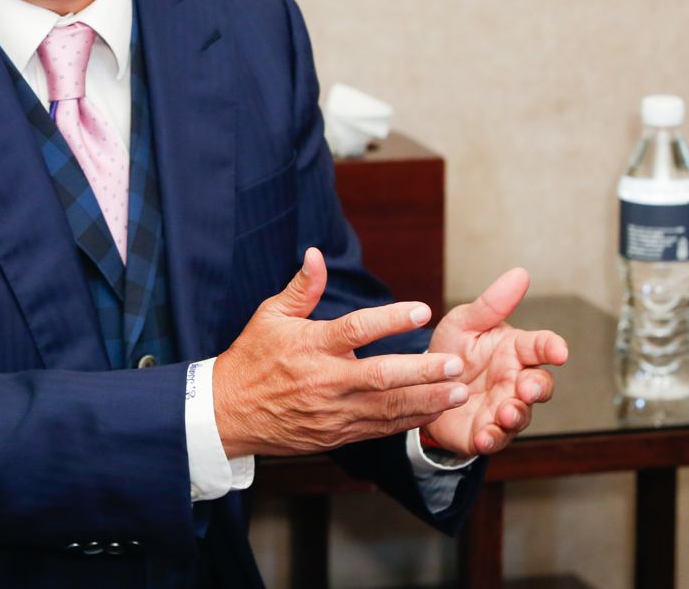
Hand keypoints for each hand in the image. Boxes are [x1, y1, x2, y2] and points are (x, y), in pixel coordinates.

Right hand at [212, 248, 470, 456]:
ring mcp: (333, 412)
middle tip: (454, 364)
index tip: (422, 310)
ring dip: (426, 400)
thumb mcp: (270, 316)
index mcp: (311, 346)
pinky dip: (408, 421)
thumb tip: (316, 254)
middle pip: (381, 376)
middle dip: (422, 371)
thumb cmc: (252, 358)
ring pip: (387, 408)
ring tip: (458, 390)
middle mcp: (325, 381)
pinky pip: (379, 428)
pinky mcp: (337, 435)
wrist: (229, 413)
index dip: (391, 320)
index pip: (357, 330)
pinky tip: (434, 411)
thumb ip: (301, 287)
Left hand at [422, 268, 567, 456]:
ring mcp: (502, 408)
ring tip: (505, 412)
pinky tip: (484, 436)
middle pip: (540, 385)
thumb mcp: (464, 323)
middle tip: (527, 388)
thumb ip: (491, 304)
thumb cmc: (451, 351)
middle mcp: (514, 380)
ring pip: (522, 415)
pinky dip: (492, 438)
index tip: (559, 351)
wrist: (420, 386)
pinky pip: (495, 438)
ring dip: (516, 415)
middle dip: (538, 388)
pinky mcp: (485, 432)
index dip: (552, 348)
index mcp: (513, 350)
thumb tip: (520, 273)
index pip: (540, 346)